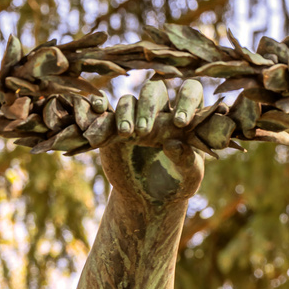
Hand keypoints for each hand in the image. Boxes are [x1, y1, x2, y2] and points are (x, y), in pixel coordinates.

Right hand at [99, 79, 205, 206]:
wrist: (149, 200)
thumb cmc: (177, 184)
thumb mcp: (188, 178)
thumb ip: (186, 161)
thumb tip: (173, 144)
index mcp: (185, 119)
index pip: (191, 91)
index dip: (186, 100)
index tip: (180, 123)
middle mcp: (160, 113)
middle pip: (154, 89)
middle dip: (148, 106)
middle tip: (144, 131)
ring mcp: (135, 118)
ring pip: (129, 100)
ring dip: (125, 113)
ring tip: (126, 134)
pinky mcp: (113, 128)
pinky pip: (104, 112)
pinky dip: (99, 106)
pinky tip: (98, 108)